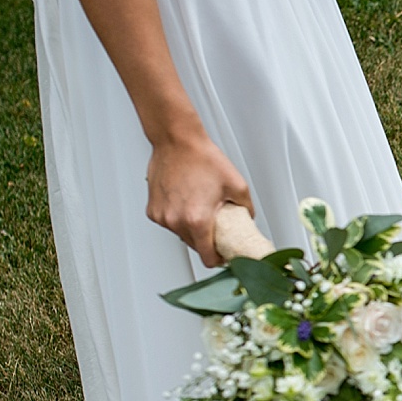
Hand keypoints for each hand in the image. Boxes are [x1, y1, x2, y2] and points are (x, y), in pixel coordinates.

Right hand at [145, 131, 253, 266]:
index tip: (224, 255)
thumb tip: (248, 220)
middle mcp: (176, 221)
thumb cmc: (203, 159)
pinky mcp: (153, 209)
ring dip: (192, 229)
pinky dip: (178, 218)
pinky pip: (169, 222)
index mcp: (198, 220)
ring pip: (181, 234)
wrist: (177, 141)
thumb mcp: (238, 185)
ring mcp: (162, 216)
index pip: (208, 258)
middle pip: (195, 247)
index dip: (218, 259)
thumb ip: (247, 209)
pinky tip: (186, 202)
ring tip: (200, 210)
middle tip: (216, 229)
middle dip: (207, 242)